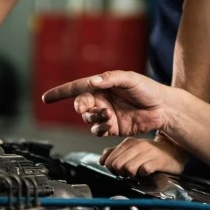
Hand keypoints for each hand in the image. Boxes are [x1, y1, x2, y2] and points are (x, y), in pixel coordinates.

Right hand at [41, 71, 173, 136]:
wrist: (163, 108)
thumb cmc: (148, 89)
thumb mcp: (130, 79)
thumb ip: (111, 79)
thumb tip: (93, 81)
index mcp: (102, 85)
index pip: (77, 88)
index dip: (60, 93)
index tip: (46, 98)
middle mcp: (102, 99)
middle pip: (81, 104)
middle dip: (82, 107)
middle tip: (87, 108)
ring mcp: (106, 114)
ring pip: (88, 119)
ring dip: (93, 118)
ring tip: (107, 116)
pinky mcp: (112, 127)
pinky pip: (98, 130)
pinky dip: (99, 129)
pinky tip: (108, 125)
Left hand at [100, 137, 189, 177]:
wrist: (174, 151)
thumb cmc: (152, 152)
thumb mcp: (132, 149)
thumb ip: (116, 153)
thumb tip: (102, 159)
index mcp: (128, 142)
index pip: (109, 160)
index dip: (111, 169)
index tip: (119, 170)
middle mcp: (137, 145)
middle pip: (116, 165)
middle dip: (120, 172)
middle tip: (129, 172)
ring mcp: (148, 152)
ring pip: (128, 169)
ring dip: (132, 174)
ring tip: (138, 171)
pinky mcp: (157, 161)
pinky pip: (143, 171)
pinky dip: (143, 174)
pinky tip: (147, 171)